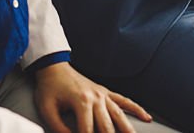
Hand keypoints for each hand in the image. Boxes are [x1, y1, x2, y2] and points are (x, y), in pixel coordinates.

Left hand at [34, 62, 151, 132]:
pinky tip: (146, 118)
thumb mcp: (47, 109)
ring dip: (127, 130)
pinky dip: (136, 109)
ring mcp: (103, 94)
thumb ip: (58, 127)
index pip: (87, 131)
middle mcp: (96, 98)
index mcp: (81, 102)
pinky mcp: (105, 92)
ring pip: (120, 115)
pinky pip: (124, 101)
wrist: (53, 67)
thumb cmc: (49, 87)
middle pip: (107, 126)